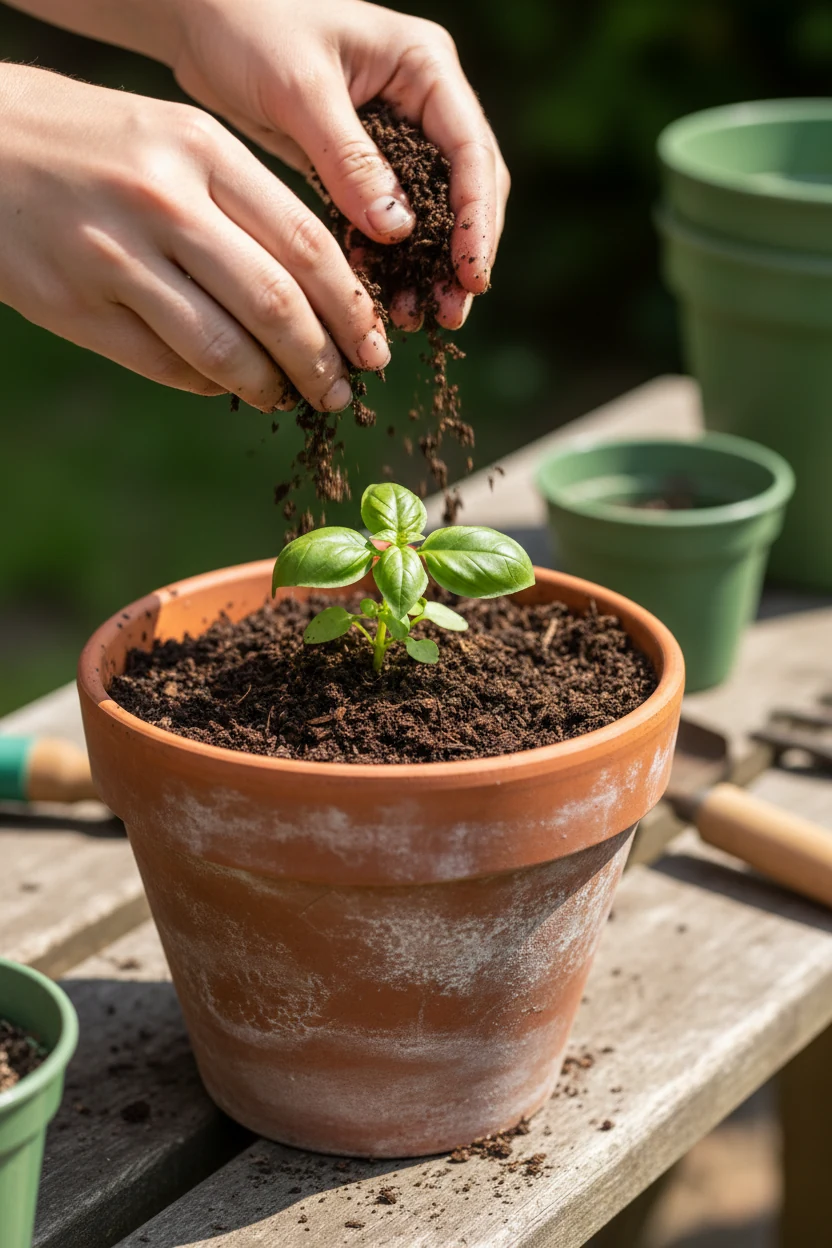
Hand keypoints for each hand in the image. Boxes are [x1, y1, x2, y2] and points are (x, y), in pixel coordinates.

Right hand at [0, 64, 389, 409]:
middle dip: (323, 360)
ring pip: (222, 348)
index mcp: (202, 149)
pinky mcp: (74, 305)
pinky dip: (209, 385)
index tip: (376, 349)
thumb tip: (322, 291)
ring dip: (271, 386)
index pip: (307, 243)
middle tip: (344, 391)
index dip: (352, 309)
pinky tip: (228, 386)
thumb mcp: (177, 138)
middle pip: (275, 303)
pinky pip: (165, 365)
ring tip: (293, 398)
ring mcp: (114, 256)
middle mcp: (163, 201)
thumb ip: (245, 202)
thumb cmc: (97, 144)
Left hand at [171, 0, 509, 329]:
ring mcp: (394, 135)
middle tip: (450, 315)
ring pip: (431, 213)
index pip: (471, 152)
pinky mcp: (360, 164)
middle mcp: (421, 101)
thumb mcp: (301, 90)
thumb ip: (350, 160)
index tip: (472, 276)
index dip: (476, 221)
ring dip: (427, 267)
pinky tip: (379, 297)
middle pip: (466, 190)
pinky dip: (387, 260)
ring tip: (417, 318)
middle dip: (460, 254)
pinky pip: (386, 220)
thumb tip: (398, 232)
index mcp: (424, 67)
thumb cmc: (249, 27)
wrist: (201, 17)